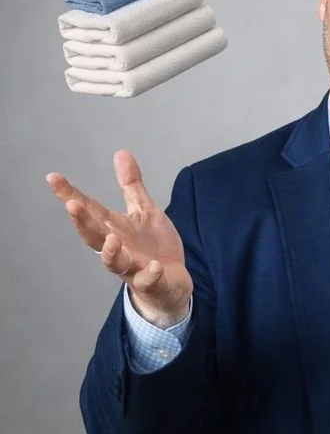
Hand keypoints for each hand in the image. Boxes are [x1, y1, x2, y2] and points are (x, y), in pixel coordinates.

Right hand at [47, 150, 192, 327]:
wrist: (171, 281)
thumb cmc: (152, 246)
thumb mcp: (143, 210)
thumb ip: (131, 185)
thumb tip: (120, 152)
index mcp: (113, 228)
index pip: (88, 209)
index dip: (69, 194)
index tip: (53, 177)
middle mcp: (117, 247)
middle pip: (93, 235)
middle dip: (82, 221)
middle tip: (72, 204)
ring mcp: (132, 266)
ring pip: (114, 262)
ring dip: (111, 251)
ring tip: (111, 237)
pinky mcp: (150, 281)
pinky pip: (147, 279)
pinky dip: (150, 273)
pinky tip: (155, 266)